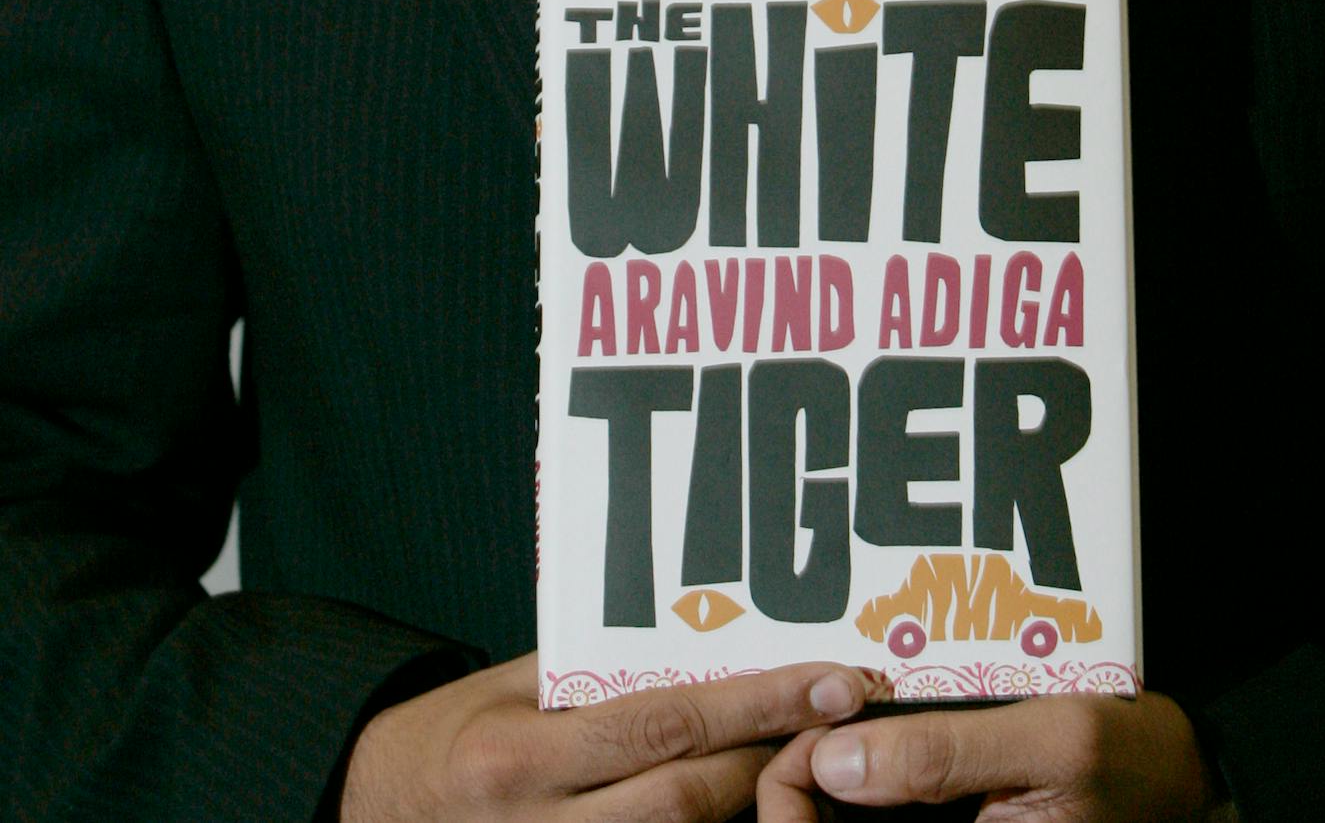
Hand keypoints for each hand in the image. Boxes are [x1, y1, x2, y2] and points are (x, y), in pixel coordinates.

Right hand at [340, 647, 867, 820]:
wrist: (368, 811)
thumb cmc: (445, 736)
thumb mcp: (507, 685)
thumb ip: (593, 669)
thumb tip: (696, 641)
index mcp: (521, 758)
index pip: (664, 724)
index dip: (757, 704)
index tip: (831, 681)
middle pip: (688, 798)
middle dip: (769, 755)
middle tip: (832, 714)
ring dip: (745, 802)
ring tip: (796, 754)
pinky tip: (734, 800)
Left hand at [757, 689, 1234, 820]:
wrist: (1188, 781)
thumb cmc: (1132, 764)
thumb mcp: (1048, 745)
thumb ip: (942, 754)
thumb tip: (837, 760)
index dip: (793, 795)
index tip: (803, 738)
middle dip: (812, 773)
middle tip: (819, 711)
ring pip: (861, 813)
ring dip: (845, 763)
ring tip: (845, 701)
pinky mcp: (955, 820)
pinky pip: (897, 804)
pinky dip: (880, 758)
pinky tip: (882, 710)